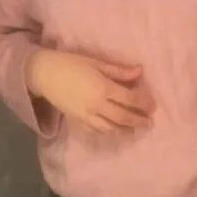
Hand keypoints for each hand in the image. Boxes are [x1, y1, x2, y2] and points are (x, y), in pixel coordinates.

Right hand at [26, 50, 152, 133]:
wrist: (44, 74)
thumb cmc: (71, 63)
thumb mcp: (96, 62)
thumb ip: (119, 70)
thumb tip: (140, 72)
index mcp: (103, 88)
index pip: (129, 99)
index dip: (143, 103)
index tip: (153, 106)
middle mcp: (97, 105)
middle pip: (122, 117)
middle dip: (138, 120)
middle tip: (149, 123)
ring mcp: (86, 115)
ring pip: (110, 128)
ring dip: (125, 130)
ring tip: (135, 130)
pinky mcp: (76, 121)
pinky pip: (95, 131)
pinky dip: (107, 133)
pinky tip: (114, 132)